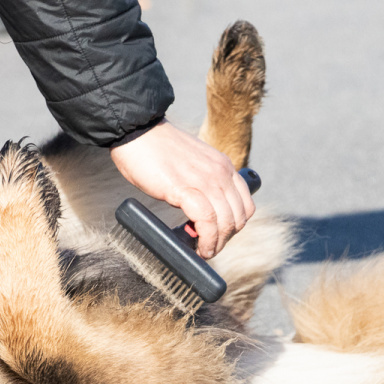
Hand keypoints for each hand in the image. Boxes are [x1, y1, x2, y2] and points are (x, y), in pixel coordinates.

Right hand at [109, 119, 254, 257]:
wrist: (137, 131)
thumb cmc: (155, 151)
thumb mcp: (191, 165)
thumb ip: (201, 184)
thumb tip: (199, 215)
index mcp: (223, 166)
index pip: (245, 204)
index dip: (235, 226)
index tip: (219, 235)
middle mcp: (220, 173)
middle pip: (238, 218)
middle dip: (225, 239)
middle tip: (209, 248)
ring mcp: (206, 181)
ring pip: (226, 223)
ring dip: (216, 244)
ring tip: (204, 251)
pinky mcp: (186, 189)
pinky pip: (206, 222)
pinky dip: (206, 240)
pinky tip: (198, 247)